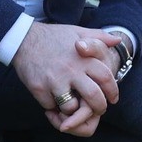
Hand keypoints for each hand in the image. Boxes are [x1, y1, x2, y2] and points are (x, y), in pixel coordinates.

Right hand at [11, 21, 117, 137]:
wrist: (23, 38)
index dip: (112, 91)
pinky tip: (52, 99)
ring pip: (71, 107)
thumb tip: (117, 41)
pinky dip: (53, 107)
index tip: (113, 98)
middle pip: (93, 97)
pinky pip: (51, 106)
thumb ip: (99, 37)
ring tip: (72, 105)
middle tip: (98, 109)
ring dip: (73, 110)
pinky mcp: (39, 88)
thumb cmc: (53, 37)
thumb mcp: (78, 32)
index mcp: (83, 58)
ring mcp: (54, 80)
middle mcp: (71, 70)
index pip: (106, 78)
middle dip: (99, 108)